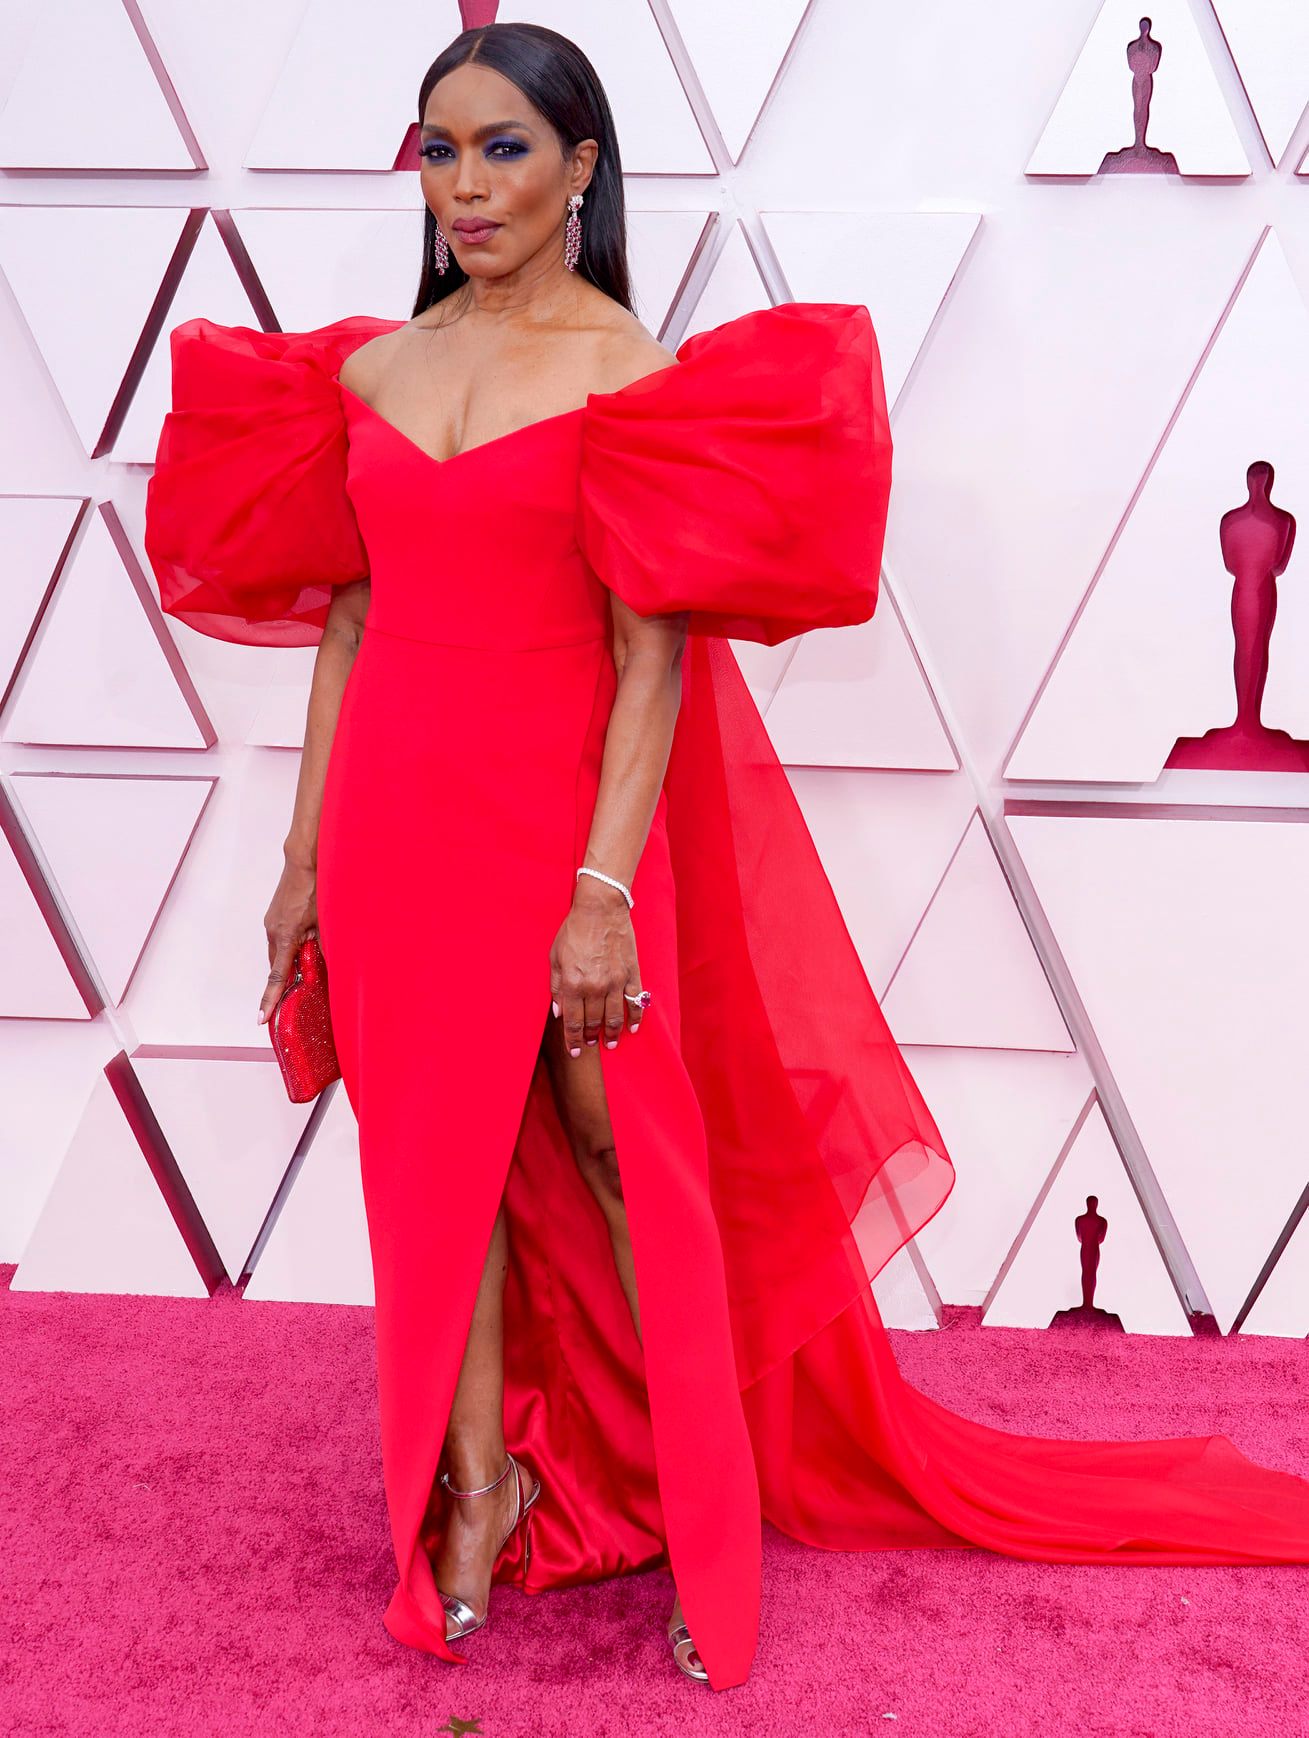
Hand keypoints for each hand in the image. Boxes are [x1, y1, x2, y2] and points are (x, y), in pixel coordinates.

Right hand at [258, 857, 318, 1025]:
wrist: (305, 860)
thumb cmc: (318, 887)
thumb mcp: (327, 921)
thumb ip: (325, 945)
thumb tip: (329, 964)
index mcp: (286, 936)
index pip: (277, 976)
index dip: (271, 999)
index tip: (263, 1018)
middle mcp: (273, 931)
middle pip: (278, 966)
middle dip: (285, 981)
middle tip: (296, 995)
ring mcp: (271, 922)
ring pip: (279, 952)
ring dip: (290, 960)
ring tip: (306, 963)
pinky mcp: (274, 916)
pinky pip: (279, 939)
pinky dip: (289, 947)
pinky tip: (303, 943)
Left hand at [550, 879, 643, 1055]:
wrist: (601, 909)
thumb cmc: (574, 930)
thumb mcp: (555, 957)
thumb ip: (556, 987)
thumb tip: (559, 1011)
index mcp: (573, 984)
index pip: (573, 1022)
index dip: (573, 1040)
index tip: (574, 1051)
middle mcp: (595, 987)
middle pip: (593, 1022)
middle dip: (590, 1037)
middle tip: (590, 1044)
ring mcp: (616, 982)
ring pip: (615, 1017)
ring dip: (612, 1033)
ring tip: (611, 1043)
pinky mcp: (631, 974)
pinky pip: (635, 1002)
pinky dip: (635, 1018)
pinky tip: (632, 1028)